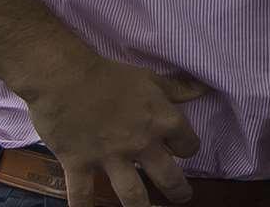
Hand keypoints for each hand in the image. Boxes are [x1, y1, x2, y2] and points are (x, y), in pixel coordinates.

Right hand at [20, 53, 207, 206]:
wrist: (65, 77)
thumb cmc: (110, 75)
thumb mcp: (149, 78)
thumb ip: (177, 89)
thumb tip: (204, 89)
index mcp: (162, 121)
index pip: (188, 145)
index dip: (187, 148)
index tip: (182, 151)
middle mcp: (141, 144)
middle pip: (168, 177)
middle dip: (178, 191)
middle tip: (182, 197)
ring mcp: (111, 158)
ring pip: (132, 195)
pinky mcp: (80, 165)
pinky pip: (82, 195)